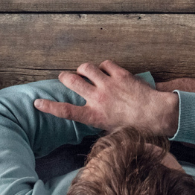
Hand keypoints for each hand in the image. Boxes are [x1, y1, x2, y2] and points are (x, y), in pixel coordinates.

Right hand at [33, 61, 180, 136]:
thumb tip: (91, 118)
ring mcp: (108, 84)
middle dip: (65, 77)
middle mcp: (98, 98)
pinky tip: (107, 71)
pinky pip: (105, 64)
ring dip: (84, 69)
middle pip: (71, 81)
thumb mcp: (112, 131)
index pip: (65, 111)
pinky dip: (104, 66)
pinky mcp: (120, 74)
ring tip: (86, 72)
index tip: (37, 102)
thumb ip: (99, 121)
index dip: (49, 106)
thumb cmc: (136, 127)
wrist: (157, 114)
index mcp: (94, 115)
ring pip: (86, 67)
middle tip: (65, 77)